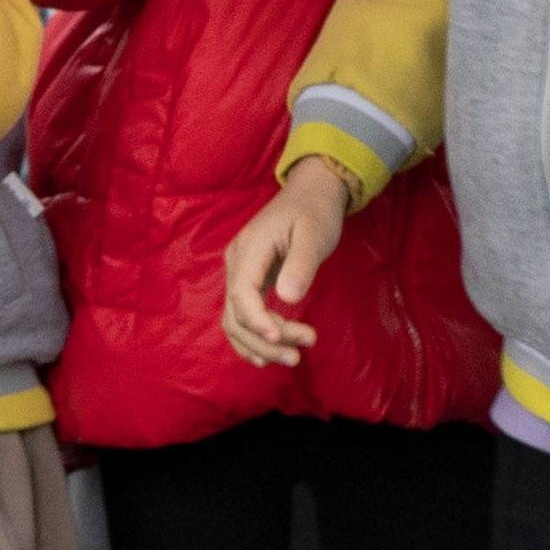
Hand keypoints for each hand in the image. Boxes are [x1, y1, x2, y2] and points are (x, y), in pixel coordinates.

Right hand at [223, 158, 354, 367]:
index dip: (257, 321)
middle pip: (236, 314)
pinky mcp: (249, 281)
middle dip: (264, 340)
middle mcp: (237, 262)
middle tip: (299, 354)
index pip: (241, 293)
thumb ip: (301, 264)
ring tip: (292, 357)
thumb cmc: (314, 210)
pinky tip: (269, 354)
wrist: (311, 192)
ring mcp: (240, 272)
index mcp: (249, 249)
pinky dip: (251, 338)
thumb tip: (288, 298)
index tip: (282, 338)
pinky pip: (241, 316)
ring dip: (259, 344)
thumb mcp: (314, 233)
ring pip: (235, 320)